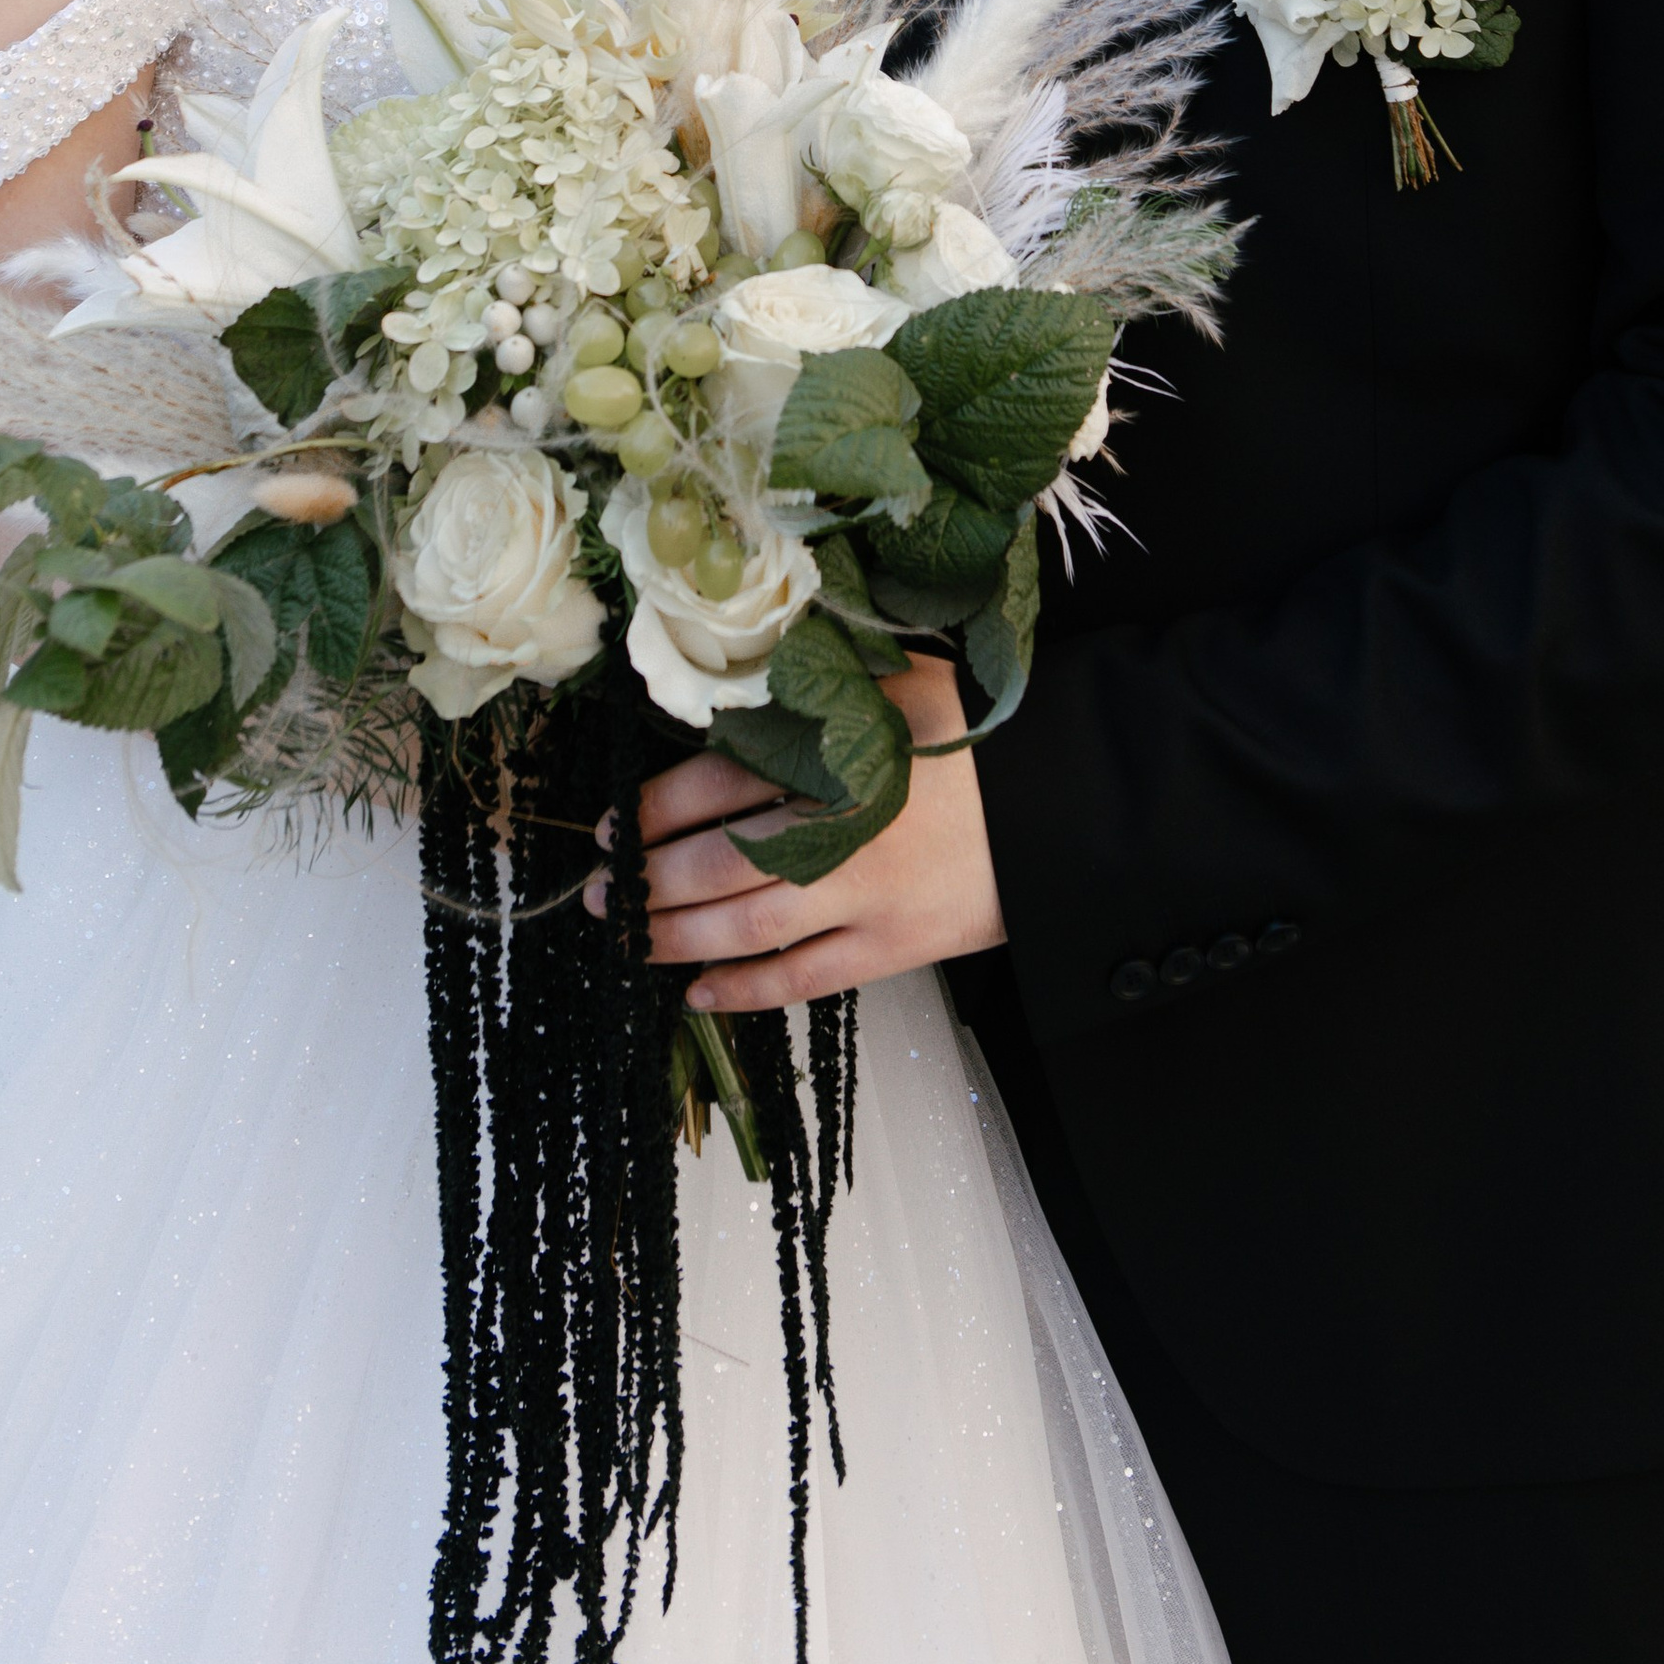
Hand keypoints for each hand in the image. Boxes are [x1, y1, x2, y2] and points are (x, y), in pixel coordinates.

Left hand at [618, 653, 1005, 1012]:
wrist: (1063, 804)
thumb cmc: (973, 735)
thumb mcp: (897, 679)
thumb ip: (818, 679)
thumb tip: (739, 671)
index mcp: (836, 756)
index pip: (718, 783)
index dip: (655, 809)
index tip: (613, 824)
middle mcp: (840, 831)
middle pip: (721, 862)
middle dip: (650, 879)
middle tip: (600, 890)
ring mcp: (866, 898)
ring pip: (750, 927)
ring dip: (678, 935)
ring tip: (627, 936)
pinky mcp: (894, 949)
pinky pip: (805, 979)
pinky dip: (747, 991)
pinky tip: (699, 993)